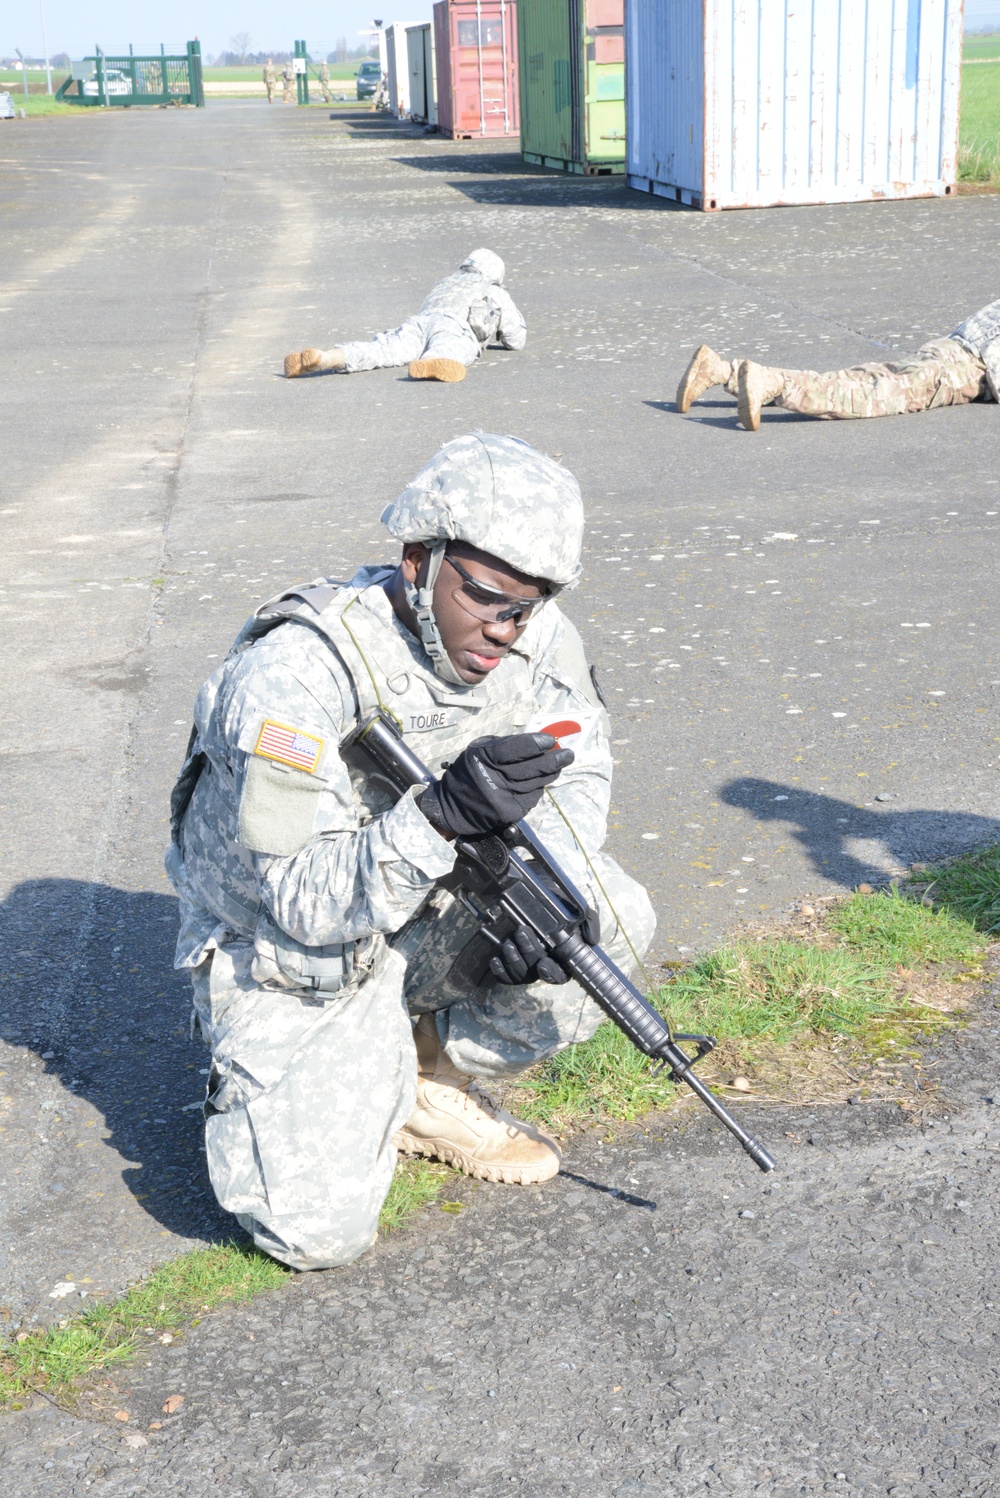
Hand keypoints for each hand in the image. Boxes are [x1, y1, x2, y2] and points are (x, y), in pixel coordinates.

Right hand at [419, 733, 572, 838]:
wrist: (454, 805)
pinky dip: (538, 787)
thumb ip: (506, 744)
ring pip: (538, 783)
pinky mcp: (510, 811)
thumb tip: (538, 741)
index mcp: (485, 757)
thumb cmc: (470, 771)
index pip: (518, 748)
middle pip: (534, 767)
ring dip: (552, 773)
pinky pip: (532, 796)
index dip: (537, 743)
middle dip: (556, 759)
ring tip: (559, 765)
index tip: (551, 740)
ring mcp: (504, 796)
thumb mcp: (480, 750)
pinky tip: (538, 781)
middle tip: (569, 754)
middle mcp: (495, 777)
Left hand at [489, 925, 569, 986]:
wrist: (530, 934)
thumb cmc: (549, 931)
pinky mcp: (514, 976)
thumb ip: (557, 930)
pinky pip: (506, 978)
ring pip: (520, 974)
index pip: (558, 975)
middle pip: (536, 970)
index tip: (542, 964)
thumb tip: (562, 919)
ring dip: (512, 959)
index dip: (550, 972)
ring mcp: (528, 976)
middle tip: (520, 933)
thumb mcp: (558, 930)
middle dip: (527, 951)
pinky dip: (500, 970)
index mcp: (561, 965)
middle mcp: (544, 973)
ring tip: (507, 944)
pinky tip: (495, 960)